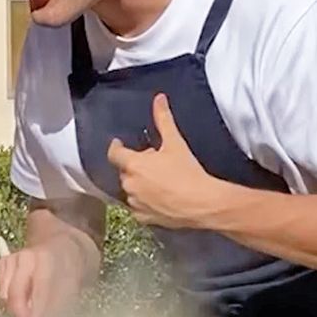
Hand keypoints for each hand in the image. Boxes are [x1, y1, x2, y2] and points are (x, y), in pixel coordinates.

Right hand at [0, 235, 84, 316]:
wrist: (62, 247)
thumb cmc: (68, 270)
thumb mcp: (70, 287)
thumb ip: (56, 306)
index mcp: (47, 259)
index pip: (38, 290)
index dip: (35, 313)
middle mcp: (26, 257)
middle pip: (15, 294)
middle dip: (20, 316)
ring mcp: (13, 259)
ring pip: (5, 295)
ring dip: (15, 309)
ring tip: (29, 314)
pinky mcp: (4, 263)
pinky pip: (1, 291)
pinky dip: (10, 301)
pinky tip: (23, 301)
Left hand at [106, 93, 221, 228]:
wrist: (201, 203)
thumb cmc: (187, 172)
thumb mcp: (175, 142)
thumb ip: (164, 119)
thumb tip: (159, 98)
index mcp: (133, 165)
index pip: (114, 153)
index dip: (116, 147)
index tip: (119, 144)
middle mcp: (129, 184)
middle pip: (125, 171)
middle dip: (135, 166)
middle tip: (154, 163)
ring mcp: (135, 203)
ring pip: (131, 190)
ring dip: (139, 184)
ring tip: (159, 181)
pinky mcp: (143, 218)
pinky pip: (138, 208)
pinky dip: (144, 202)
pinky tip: (160, 198)